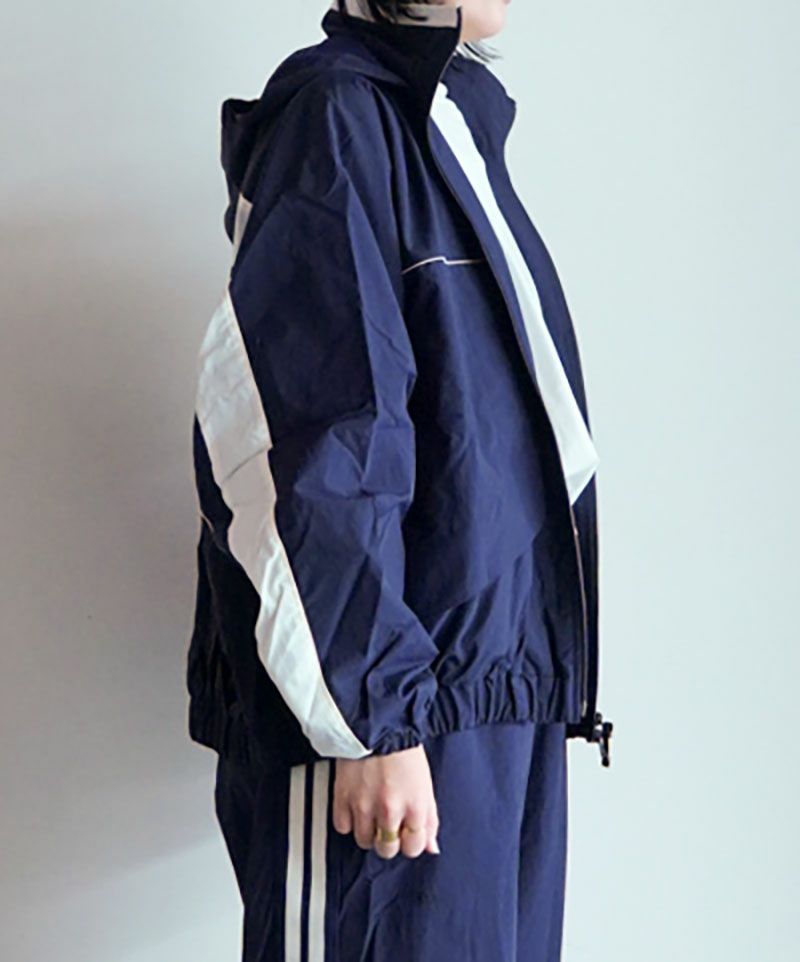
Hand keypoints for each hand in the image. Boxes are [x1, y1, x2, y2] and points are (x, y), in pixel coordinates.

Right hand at [332, 745, 440, 859]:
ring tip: (371, 812)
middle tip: (388, 822)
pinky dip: (348, 820)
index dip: (411, 842)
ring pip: (364, 841)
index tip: (407, 833)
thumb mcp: (426, 783)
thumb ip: (430, 819)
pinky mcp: (342, 797)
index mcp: (414, 806)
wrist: (376, 723)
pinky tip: (355, 805)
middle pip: (388, 850)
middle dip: (389, 840)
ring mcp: (363, 805)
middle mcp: (389, 810)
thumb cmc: (403, 749)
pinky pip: (343, 827)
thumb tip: (432, 847)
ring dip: (368, 831)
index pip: (414, 848)